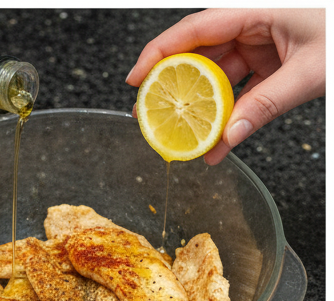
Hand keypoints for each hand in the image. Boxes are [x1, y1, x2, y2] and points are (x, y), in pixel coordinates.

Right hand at [127, 9, 324, 163]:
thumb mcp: (312, 70)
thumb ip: (268, 103)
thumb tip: (230, 135)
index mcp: (260, 7)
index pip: (195, 29)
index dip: (158, 53)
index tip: (134, 81)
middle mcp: (257, 20)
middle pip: (200, 53)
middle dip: (174, 88)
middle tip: (151, 118)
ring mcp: (266, 40)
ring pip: (220, 76)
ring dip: (204, 111)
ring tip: (184, 140)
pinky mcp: (276, 60)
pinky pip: (243, 89)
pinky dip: (232, 116)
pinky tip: (220, 141)